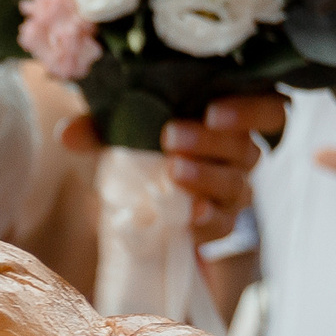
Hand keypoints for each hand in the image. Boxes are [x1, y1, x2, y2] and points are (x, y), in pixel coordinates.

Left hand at [60, 92, 282, 242]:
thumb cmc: (139, 145)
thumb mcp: (117, 131)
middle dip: (212, 143)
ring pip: (239, 187)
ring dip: (207, 179)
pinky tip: (190, 216)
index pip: (267, 111)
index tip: (213, 111)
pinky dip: (209, 220)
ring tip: (174, 172)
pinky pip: (225, 225)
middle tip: (172, 137)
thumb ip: (97, 129)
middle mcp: (240, 155)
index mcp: (228, 120)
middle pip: (248, 150)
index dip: (250, 110)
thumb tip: (67, 135)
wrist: (135, 198)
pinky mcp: (219, 224)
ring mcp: (233, 191)